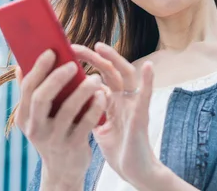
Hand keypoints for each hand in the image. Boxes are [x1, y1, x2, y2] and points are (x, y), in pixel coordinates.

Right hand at [14, 49, 106, 187]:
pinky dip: (94, 107)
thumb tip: (20, 65)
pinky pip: (85, 123)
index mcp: (25, 116)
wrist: (63, 170)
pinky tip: (102, 94)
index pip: (27, 88)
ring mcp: (54, 138)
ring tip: (94, 78)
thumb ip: (31, 93)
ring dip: (82, 91)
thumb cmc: (52, 132)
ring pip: (67, 110)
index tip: (51, 51)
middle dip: (57, 78)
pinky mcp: (73, 146)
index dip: (39, 68)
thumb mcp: (37, 117)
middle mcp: (36, 128)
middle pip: (41, 98)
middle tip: (73, 64)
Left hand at [73, 42, 161, 188]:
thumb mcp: (97, 123)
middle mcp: (123, 97)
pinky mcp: (141, 116)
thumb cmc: (118, 147)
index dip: (86, 61)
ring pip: (126, 75)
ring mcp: (133, 104)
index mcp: (112, 98)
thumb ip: (89, 107)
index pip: (100, 73)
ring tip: (101, 47)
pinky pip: (146, 95)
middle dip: (93, 56)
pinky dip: (148, 80)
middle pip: (110, 69)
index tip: (68, 51)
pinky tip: (148, 66)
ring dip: (115, 59)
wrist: (133, 170)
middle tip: (75, 46)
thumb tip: (68, 93)